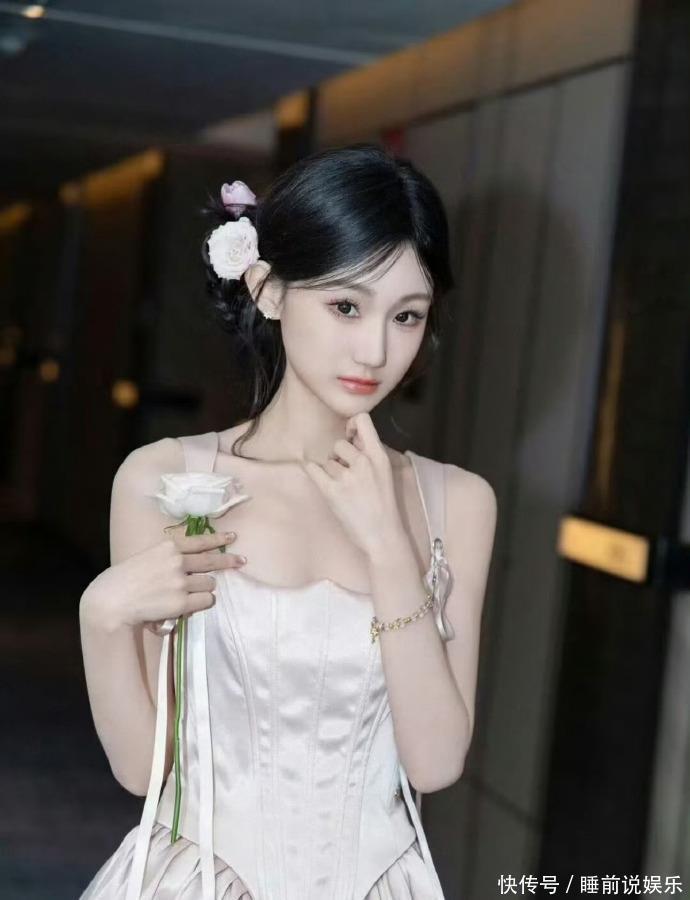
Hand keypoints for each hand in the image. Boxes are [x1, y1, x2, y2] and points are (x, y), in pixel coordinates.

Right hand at [82, 531, 245, 630]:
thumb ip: (168, 557)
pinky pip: (205, 602)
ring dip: (205, 589)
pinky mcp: (182, 602)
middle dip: (229, 561)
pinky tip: (190, 605)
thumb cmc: (125, 580)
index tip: (232, 537)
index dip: (219, 539)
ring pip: (209, 584)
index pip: (200, 541)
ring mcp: (181, 582)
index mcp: (168, 547)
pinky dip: (201, 603)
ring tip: (190, 594)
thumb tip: (189, 561)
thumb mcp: (147, 557)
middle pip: (212, 561)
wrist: (112, 601)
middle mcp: (178, 561)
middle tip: (241, 561)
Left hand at [303, 412, 405, 558]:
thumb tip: (351, 436)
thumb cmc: (383, 504)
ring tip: (342, 487)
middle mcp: (363, 462)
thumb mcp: (384, 472)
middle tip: (345, 472)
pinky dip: (313, 471)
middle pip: (339, 443)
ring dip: (331, 471)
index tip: (350, 437)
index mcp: (379, 456)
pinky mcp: (331, 491)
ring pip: (327, 460)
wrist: (382, 534)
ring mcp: (346, 477)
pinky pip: (312, 469)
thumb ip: (369, 453)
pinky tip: (320, 479)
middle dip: (339, 456)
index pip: (362, 420)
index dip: (352, 425)